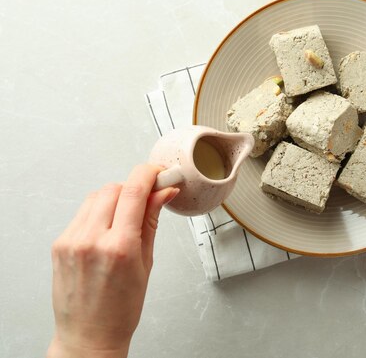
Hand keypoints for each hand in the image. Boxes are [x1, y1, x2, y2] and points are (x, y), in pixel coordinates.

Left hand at [47, 165, 178, 357]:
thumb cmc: (121, 308)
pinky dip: (98, 213)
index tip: (158, 173)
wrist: (89, 334)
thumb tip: (163, 193)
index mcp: (119, 247)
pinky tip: (107, 229)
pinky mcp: (59, 243)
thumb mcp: (146, 263)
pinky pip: (82, 213)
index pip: (133, 191)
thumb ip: (151, 221)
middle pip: (114, 188)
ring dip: (115, 198)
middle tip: (147, 198)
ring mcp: (71, 241)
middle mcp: (91, 240)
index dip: (148, 174)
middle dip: (133, 188)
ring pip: (96, 196)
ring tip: (125, 218)